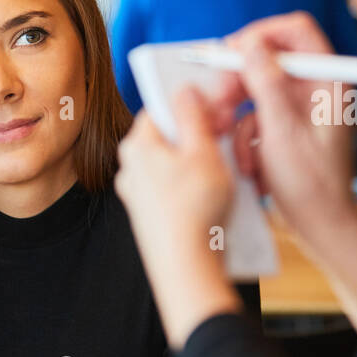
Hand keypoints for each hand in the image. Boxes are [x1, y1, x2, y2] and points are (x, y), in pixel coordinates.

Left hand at [115, 86, 242, 347]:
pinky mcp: (149, 216)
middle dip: (197, 135)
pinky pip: (173, 190)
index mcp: (136, 146)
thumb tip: (185, 91)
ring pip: (172, 164)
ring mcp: (137, 195)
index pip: (160, 109)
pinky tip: (216, 197)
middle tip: (225, 139)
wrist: (186, 265)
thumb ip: (193, 115)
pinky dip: (194, 187)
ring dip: (200, 162)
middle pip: (167, 137)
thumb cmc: (194, 208)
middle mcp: (130, 169)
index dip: (190, 105)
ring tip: (225, 171)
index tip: (214, 111)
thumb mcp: (203, 151)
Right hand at [217, 11, 356, 250]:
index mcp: (326, 81)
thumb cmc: (310, 182)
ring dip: (238, 118)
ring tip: (236, 144)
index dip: (260, 35)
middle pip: (266, 59)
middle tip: (218, 103)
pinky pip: (252, 118)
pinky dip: (245, 139)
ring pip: (253, 91)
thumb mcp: (281, 130)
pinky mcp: (282, 128)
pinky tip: (253, 165)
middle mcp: (313, 89)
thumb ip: (265, 82)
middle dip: (238, 82)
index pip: (295, 31)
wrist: (318, 224)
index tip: (230, 52)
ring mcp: (297, 109)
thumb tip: (249, 44)